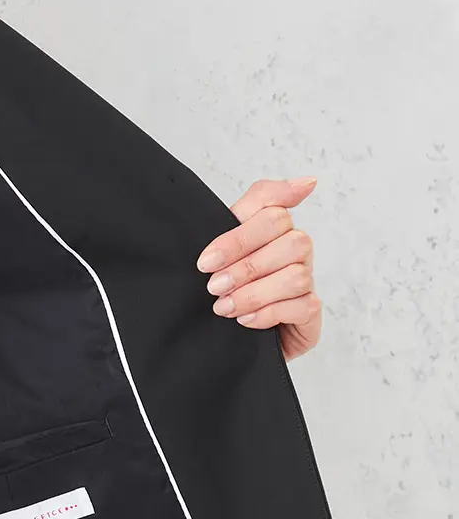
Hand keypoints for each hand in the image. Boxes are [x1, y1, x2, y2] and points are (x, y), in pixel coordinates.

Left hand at [196, 177, 321, 361]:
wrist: (229, 336)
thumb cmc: (230, 287)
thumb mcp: (228, 245)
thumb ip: (256, 205)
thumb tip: (308, 182)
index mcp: (275, 228)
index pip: (272, 210)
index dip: (238, 237)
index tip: (206, 261)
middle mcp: (296, 250)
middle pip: (289, 241)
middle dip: (244, 266)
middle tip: (213, 286)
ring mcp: (307, 280)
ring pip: (295, 275)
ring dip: (254, 293)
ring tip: (224, 307)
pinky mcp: (311, 311)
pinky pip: (301, 305)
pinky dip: (268, 313)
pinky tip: (245, 321)